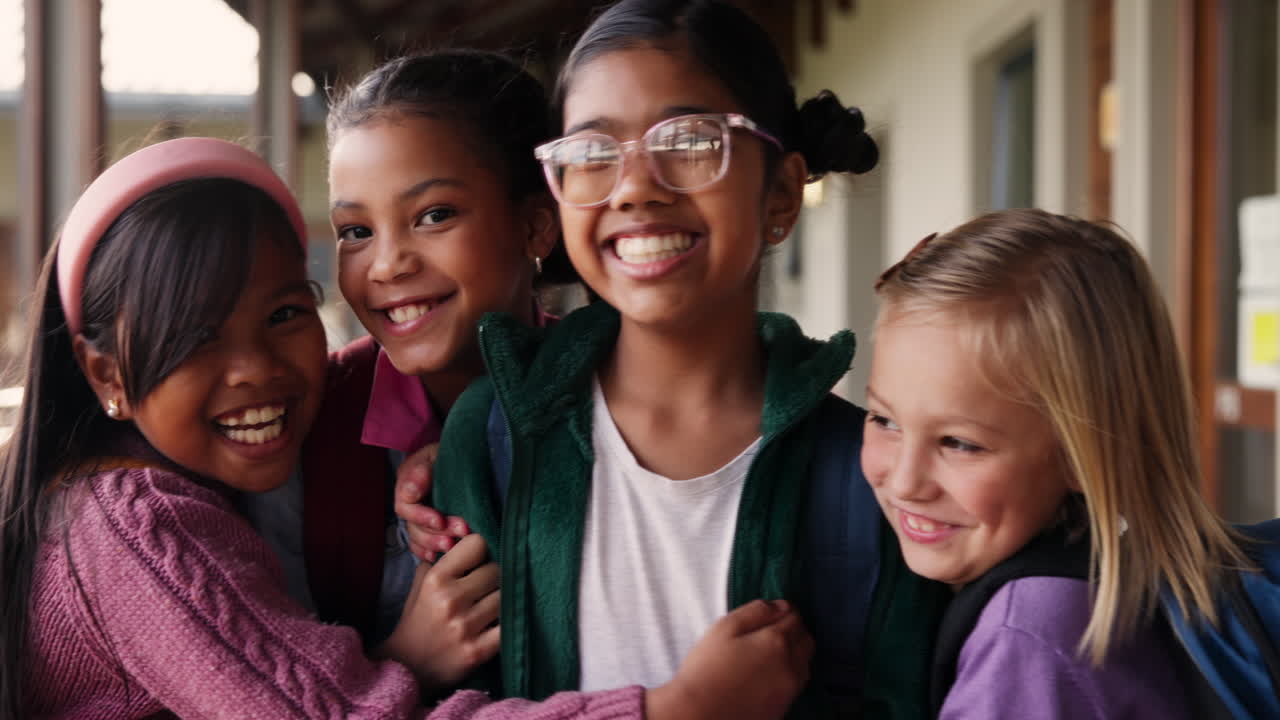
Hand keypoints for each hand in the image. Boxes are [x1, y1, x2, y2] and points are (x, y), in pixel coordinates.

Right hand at [377, 533, 500, 689]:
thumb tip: (464, 539)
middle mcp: (450, 600)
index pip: (477, 544)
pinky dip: (506, 624)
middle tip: (486, 588)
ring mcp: (465, 626)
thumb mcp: (420, 585)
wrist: (405, 668)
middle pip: (496, 570)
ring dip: (501, 600)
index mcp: (436, 579)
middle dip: (493, 577)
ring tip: (490, 607)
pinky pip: (508, 626)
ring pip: (506, 597)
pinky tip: (496, 624)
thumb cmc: (416, 621)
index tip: (478, 561)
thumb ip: (440, 562)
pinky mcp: (478, 651)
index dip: (481, 552)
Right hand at [395, 443, 470, 560]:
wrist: (463, 458)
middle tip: (461, 531)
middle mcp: (410, 502)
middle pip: (413, 525)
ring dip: (435, 544)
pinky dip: (428, 553)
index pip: (405, 505)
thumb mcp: (437, 453)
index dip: (421, 516)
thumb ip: (422, 470)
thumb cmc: (450, 454)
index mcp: (408, 482)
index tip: (439, 520)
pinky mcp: (429, 527)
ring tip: (454, 546)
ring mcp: (418, 516)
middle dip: (435, 532)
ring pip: (418, 538)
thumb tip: (411, 492)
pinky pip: (421, 546)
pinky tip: (439, 556)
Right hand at [646, 600, 812, 719]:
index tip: (770, 613)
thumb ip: (756, 611)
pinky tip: (769, 673)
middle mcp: (791, 664)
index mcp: (776, 641)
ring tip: (770, 653)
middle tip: (771, 631)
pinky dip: (790, 672)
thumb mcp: (725, 628)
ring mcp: (790, 688)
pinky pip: (797, 682)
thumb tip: (780, 605)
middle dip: (794, 630)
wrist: (701, 714)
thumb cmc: (706, 669)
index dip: (783, 610)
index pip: (794, 616)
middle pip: (806, 638)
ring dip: (795, 652)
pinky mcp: (784, 706)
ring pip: (805, 662)